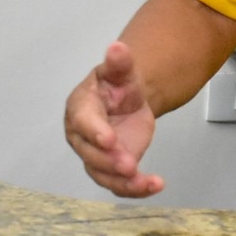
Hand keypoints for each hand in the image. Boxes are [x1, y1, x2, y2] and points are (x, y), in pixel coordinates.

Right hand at [63, 41, 164, 197]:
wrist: (126, 100)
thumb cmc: (117, 85)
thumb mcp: (121, 71)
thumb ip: (120, 63)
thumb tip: (118, 46)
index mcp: (81, 109)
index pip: (83, 122)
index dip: (95, 132)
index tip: (109, 139)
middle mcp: (82, 136)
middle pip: (90, 154)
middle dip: (109, 161)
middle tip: (130, 165)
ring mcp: (96, 155)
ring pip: (103, 174)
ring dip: (123, 182)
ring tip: (147, 183)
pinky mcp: (111, 168)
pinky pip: (119, 183)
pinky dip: (135, 188)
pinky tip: (155, 185)